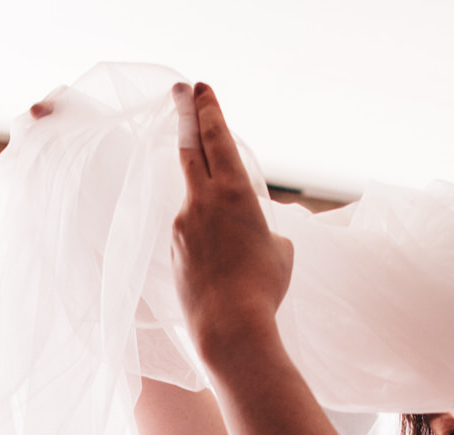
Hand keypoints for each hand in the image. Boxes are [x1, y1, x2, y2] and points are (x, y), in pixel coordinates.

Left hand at [171, 83, 293, 364]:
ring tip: (231, 240)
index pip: (216, 138)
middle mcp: (202, 200)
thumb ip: (266, 231)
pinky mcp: (173, 248)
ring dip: (207, 202)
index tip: (199, 88)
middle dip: (186, 115)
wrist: (229, 327)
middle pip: (189, 147)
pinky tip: (220, 266)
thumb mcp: (281, 252)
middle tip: (181, 91)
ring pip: (193, 197)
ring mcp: (182, 223)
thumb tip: (258, 234)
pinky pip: (190, 232)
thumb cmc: (263, 289)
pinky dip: (204, 240)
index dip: (208, 110)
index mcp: (234, 192)